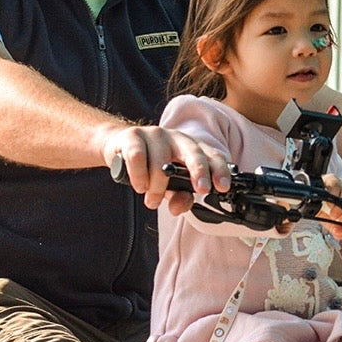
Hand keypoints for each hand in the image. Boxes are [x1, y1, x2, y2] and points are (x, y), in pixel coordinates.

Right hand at [103, 126, 230, 212]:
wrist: (118, 148)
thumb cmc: (151, 167)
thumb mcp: (169, 186)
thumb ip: (179, 197)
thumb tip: (180, 207)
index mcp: (192, 148)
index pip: (212, 156)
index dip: (220, 170)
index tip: (223, 187)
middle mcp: (177, 138)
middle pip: (194, 152)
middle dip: (201, 171)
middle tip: (203, 190)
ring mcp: (155, 134)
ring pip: (162, 163)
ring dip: (158, 188)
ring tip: (152, 200)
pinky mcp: (133, 136)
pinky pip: (138, 157)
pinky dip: (139, 176)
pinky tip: (140, 186)